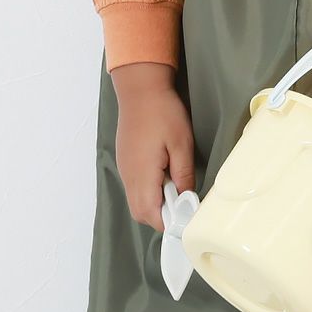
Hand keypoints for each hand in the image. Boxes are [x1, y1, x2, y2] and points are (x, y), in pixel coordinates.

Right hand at [111, 68, 195, 231]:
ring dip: (155, 202)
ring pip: (136, 201)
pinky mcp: (124, 162)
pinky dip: (148, 191)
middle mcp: (128, 177)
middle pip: (141, 213)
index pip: (151, 216)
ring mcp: (124, 170)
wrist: (140, 89)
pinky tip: (163, 173)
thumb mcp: (182, 143)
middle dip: (162, 215)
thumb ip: (184, 175)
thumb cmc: (163, 113)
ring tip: (174, 182)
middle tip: (182, 199)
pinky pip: (134, 188)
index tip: (186, 214)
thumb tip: (187, 200)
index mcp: (142, 175)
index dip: (169, 221)